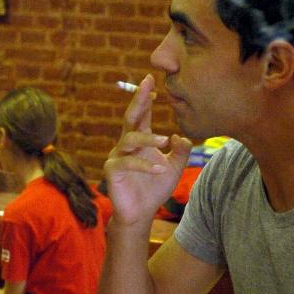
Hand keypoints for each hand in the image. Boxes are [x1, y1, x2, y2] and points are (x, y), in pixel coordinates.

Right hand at [103, 74, 191, 227]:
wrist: (142, 213)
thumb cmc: (155, 187)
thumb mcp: (174, 167)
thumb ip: (181, 151)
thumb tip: (180, 136)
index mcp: (140, 140)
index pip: (142, 115)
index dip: (146, 98)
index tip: (153, 80)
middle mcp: (127, 144)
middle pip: (131, 118)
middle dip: (139, 100)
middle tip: (148, 86)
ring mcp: (117, 156)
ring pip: (129, 139)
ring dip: (148, 138)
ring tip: (165, 140)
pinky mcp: (112, 170)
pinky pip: (128, 163)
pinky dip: (144, 165)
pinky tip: (159, 169)